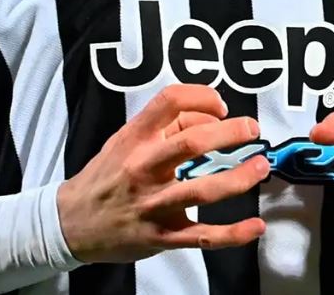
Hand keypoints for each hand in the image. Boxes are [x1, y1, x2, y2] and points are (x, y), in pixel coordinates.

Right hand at [57, 83, 269, 262]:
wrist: (71, 223)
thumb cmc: (106, 176)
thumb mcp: (125, 141)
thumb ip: (165, 126)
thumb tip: (212, 116)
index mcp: (134, 139)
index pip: (170, 101)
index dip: (202, 97)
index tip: (221, 106)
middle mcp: (143, 168)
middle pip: (192, 143)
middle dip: (230, 133)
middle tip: (252, 130)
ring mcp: (153, 204)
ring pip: (202, 190)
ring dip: (239, 178)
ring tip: (261, 166)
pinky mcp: (162, 235)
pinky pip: (202, 236)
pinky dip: (232, 233)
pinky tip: (255, 226)